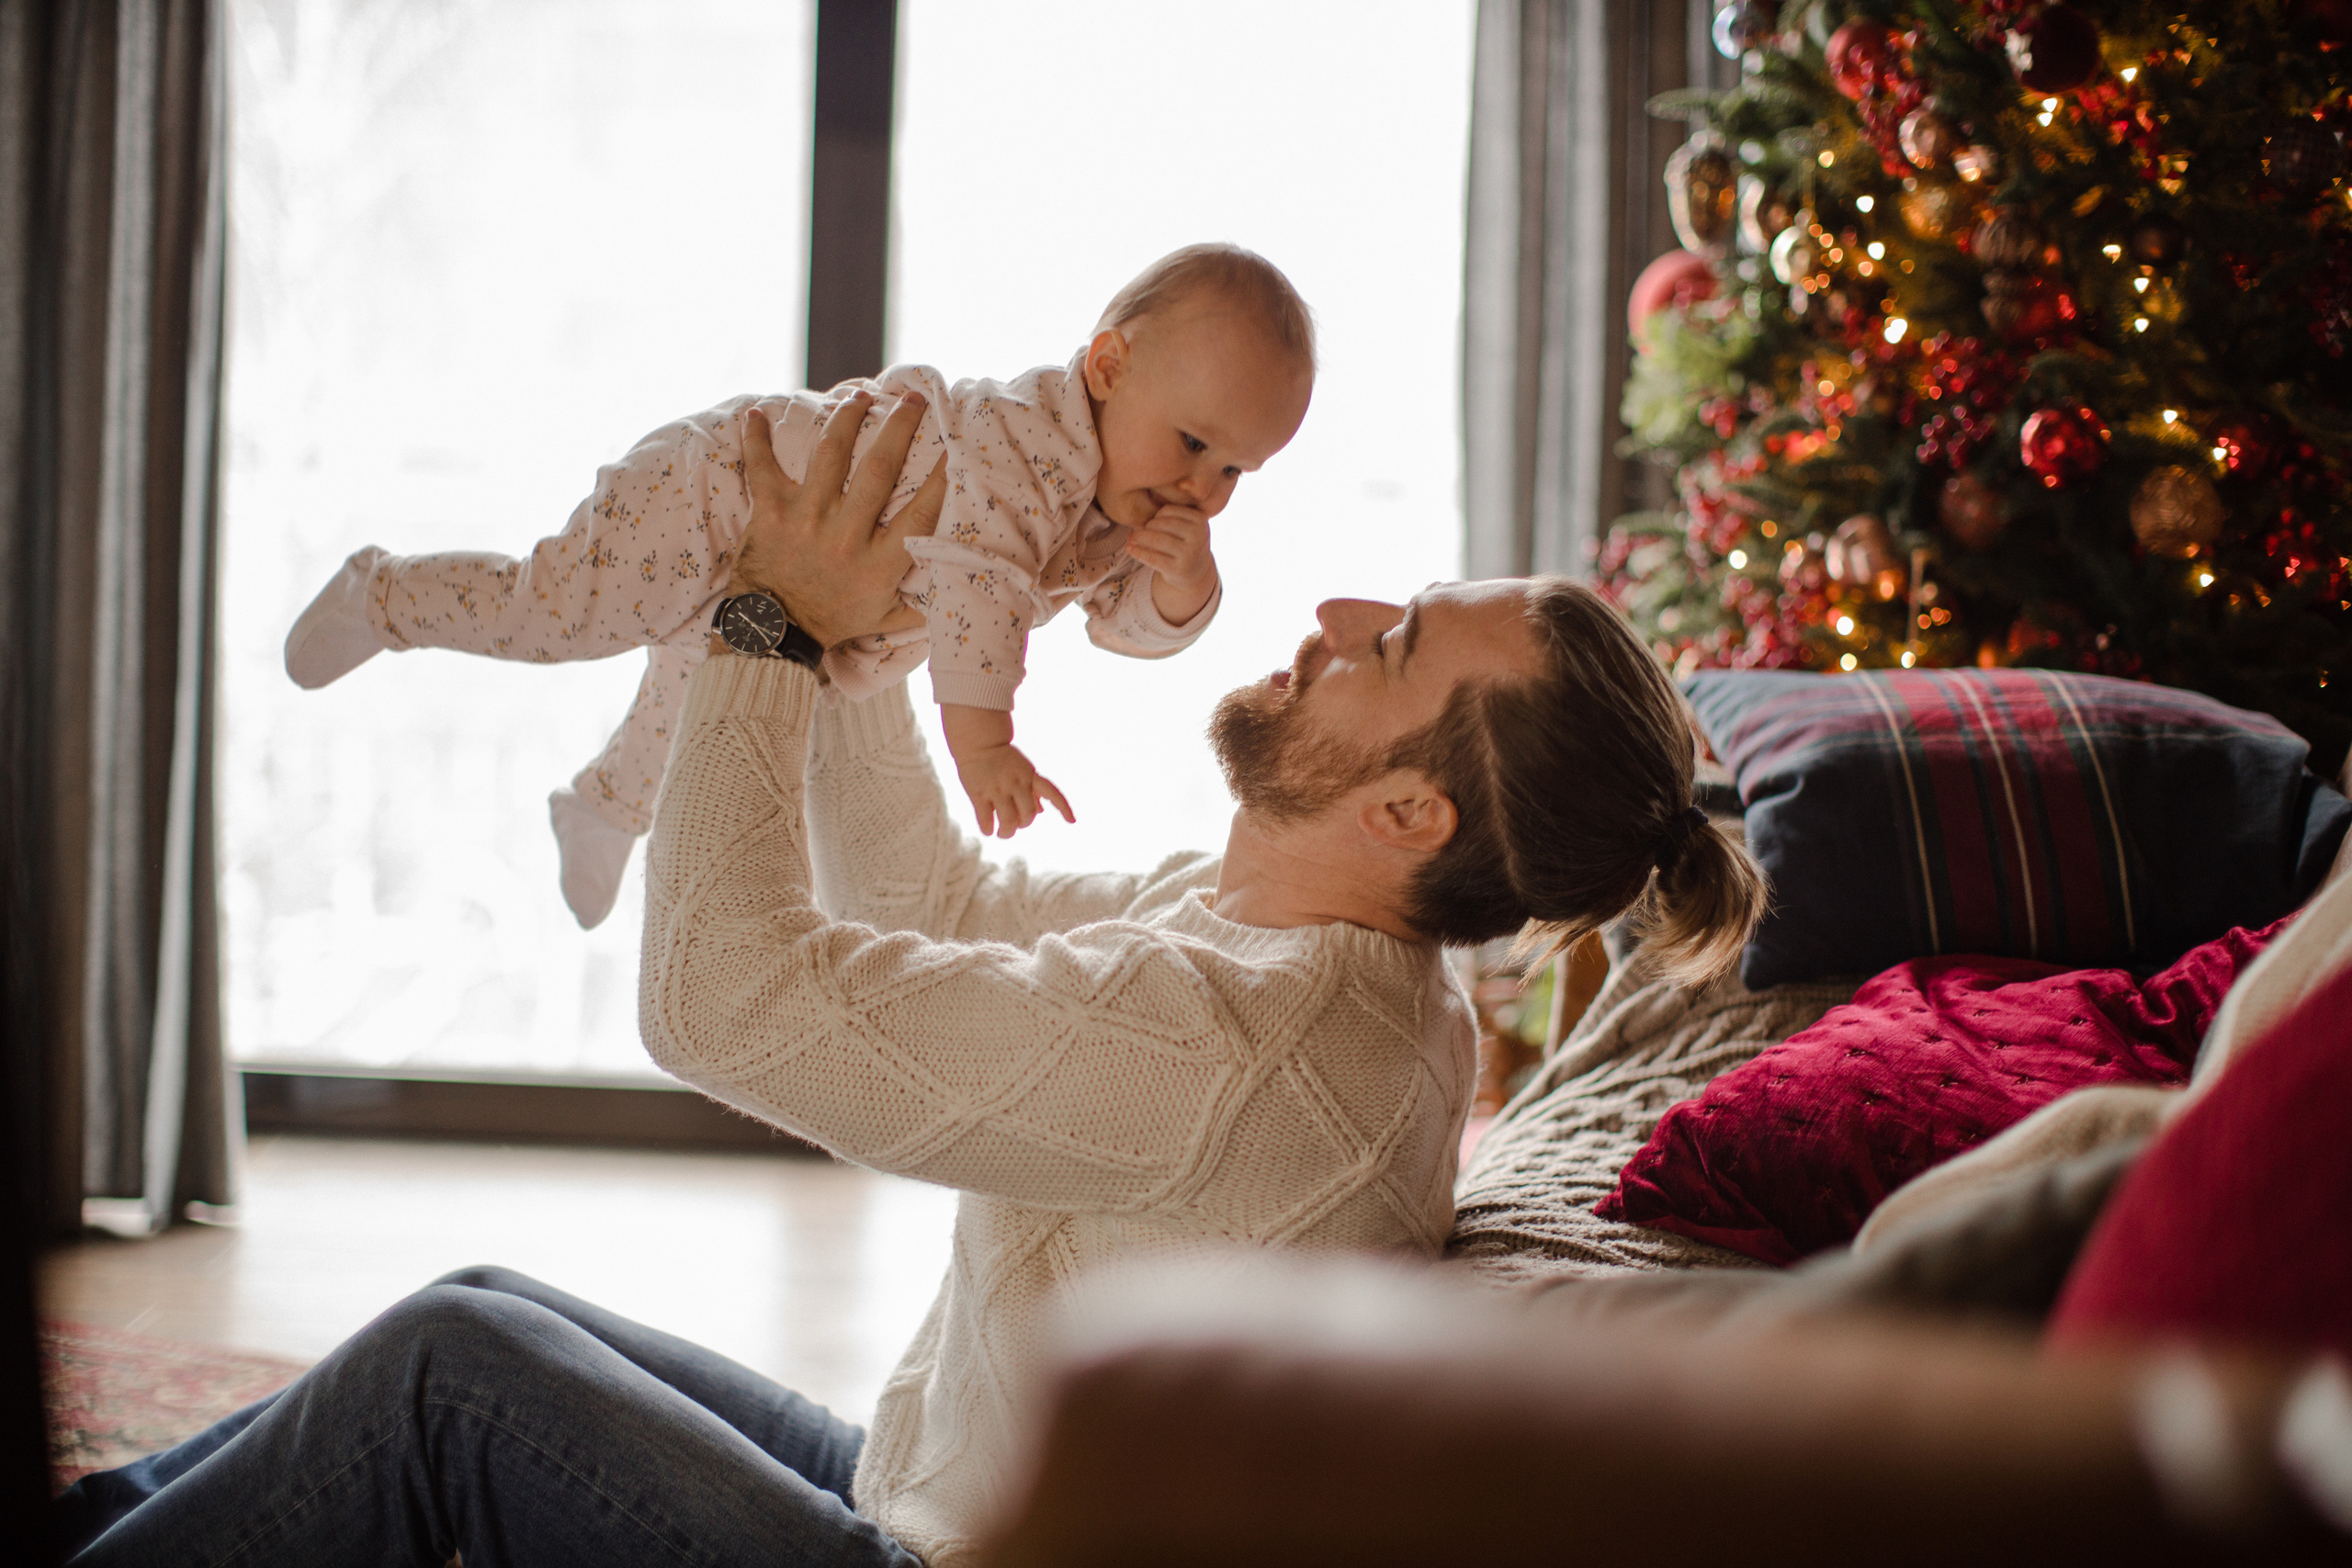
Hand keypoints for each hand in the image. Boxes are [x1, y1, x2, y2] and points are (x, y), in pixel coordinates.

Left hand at [729, 393, 944, 648]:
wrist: (772, 635)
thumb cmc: (832, 623)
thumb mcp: (884, 619)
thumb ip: (920, 603)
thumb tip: (957, 585)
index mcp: (880, 562)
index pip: (922, 511)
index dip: (943, 476)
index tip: (957, 446)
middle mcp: (847, 534)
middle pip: (880, 467)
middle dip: (900, 427)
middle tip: (913, 399)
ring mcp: (807, 518)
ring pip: (831, 453)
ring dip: (847, 419)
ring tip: (861, 397)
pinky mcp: (772, 512)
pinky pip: (763, 467)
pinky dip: (756, 439)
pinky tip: (757, 414)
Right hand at [954, 740, 1074, 838]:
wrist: (978, 741)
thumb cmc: (1003, 759)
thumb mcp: (1023, 769)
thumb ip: (1033, 789)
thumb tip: (1041, 811)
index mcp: (1029, 776)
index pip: (1052, 792)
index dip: (1064, 807)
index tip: (1072, 821)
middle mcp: (1016, 782)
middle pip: (1028, 814)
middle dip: (1024, 824)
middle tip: (1016, 825)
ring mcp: (997, 788)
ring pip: (1009, 821)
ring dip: (1007, 833)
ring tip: (1003, 833)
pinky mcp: (978, 794)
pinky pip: (985, 819)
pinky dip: (988, 829)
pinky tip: (989, 829)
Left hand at [1127, 503, 1217, 625]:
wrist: (1195, 572)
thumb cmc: (1185, 543)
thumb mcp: (1185, 527)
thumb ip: (1167, 518)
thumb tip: (1136, 520)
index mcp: (1200, 519)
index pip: (1168, 510)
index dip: (1155, 516)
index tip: (1151, 524)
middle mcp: (1198, 535)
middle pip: (1161, 523)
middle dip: (1146, 527)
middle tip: (1137, 533)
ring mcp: (1189, 553)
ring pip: (1156, 539)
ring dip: (1138, 537)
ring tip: (1130, 538)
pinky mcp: (1178, 569)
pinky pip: (1153, 557)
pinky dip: (1138, 552)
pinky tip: (1130, 549)